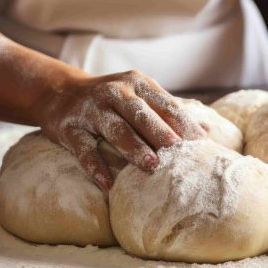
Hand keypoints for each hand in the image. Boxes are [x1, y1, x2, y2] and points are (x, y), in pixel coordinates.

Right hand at [34, 69, 204, 190]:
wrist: (58, 92)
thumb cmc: (112, 100)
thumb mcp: (139, 96)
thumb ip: (169, 112)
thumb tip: (209, 131)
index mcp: (137, 84)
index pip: (165, 104)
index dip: (183, 123)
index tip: (202, 144)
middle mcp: (114, 92)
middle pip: (141, 114)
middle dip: (160, 132)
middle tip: (178, 152)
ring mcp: (90, 109)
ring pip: (115, 129)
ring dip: (133, 147)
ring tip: (151, 165)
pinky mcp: (68, 128)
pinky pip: (83, 149)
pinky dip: (95, 166)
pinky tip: (107, 184)